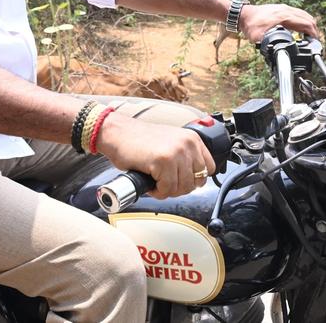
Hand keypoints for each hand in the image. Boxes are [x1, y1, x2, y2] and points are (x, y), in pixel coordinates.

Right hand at [95, 114, 214, 198]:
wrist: (116, 133)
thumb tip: (194, 179)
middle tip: (164, 183)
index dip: (193, 178)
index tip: (180, 179)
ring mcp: (176, 152)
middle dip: (179, 187)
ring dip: (167, 190)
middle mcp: (187, 144)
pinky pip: (167, 189)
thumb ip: (185, 156)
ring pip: (182, 188)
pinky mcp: (162, 161)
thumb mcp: (170, 142)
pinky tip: (150, 183)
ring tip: (155, 181)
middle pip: (197, 182)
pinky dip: (157, 191)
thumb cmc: (138, 140)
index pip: (209, 168)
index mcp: (192, 139)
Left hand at [238, 3, 319, 42]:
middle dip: (314, 30)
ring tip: (309, 36)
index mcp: (284, 17)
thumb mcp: (258, 38)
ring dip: (309, 25)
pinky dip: (303, 20)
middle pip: (308, 18)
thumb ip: (268, 45)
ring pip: (304, 15)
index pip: (306, 24)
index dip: (313, 34)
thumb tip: (277, 53)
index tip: (315, 43)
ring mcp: (284, 8)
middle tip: (314, 42)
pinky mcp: (282, 8)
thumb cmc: (250, 25)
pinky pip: (298, 13)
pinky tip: (301, 28)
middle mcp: (286, 10)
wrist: (242, 14)